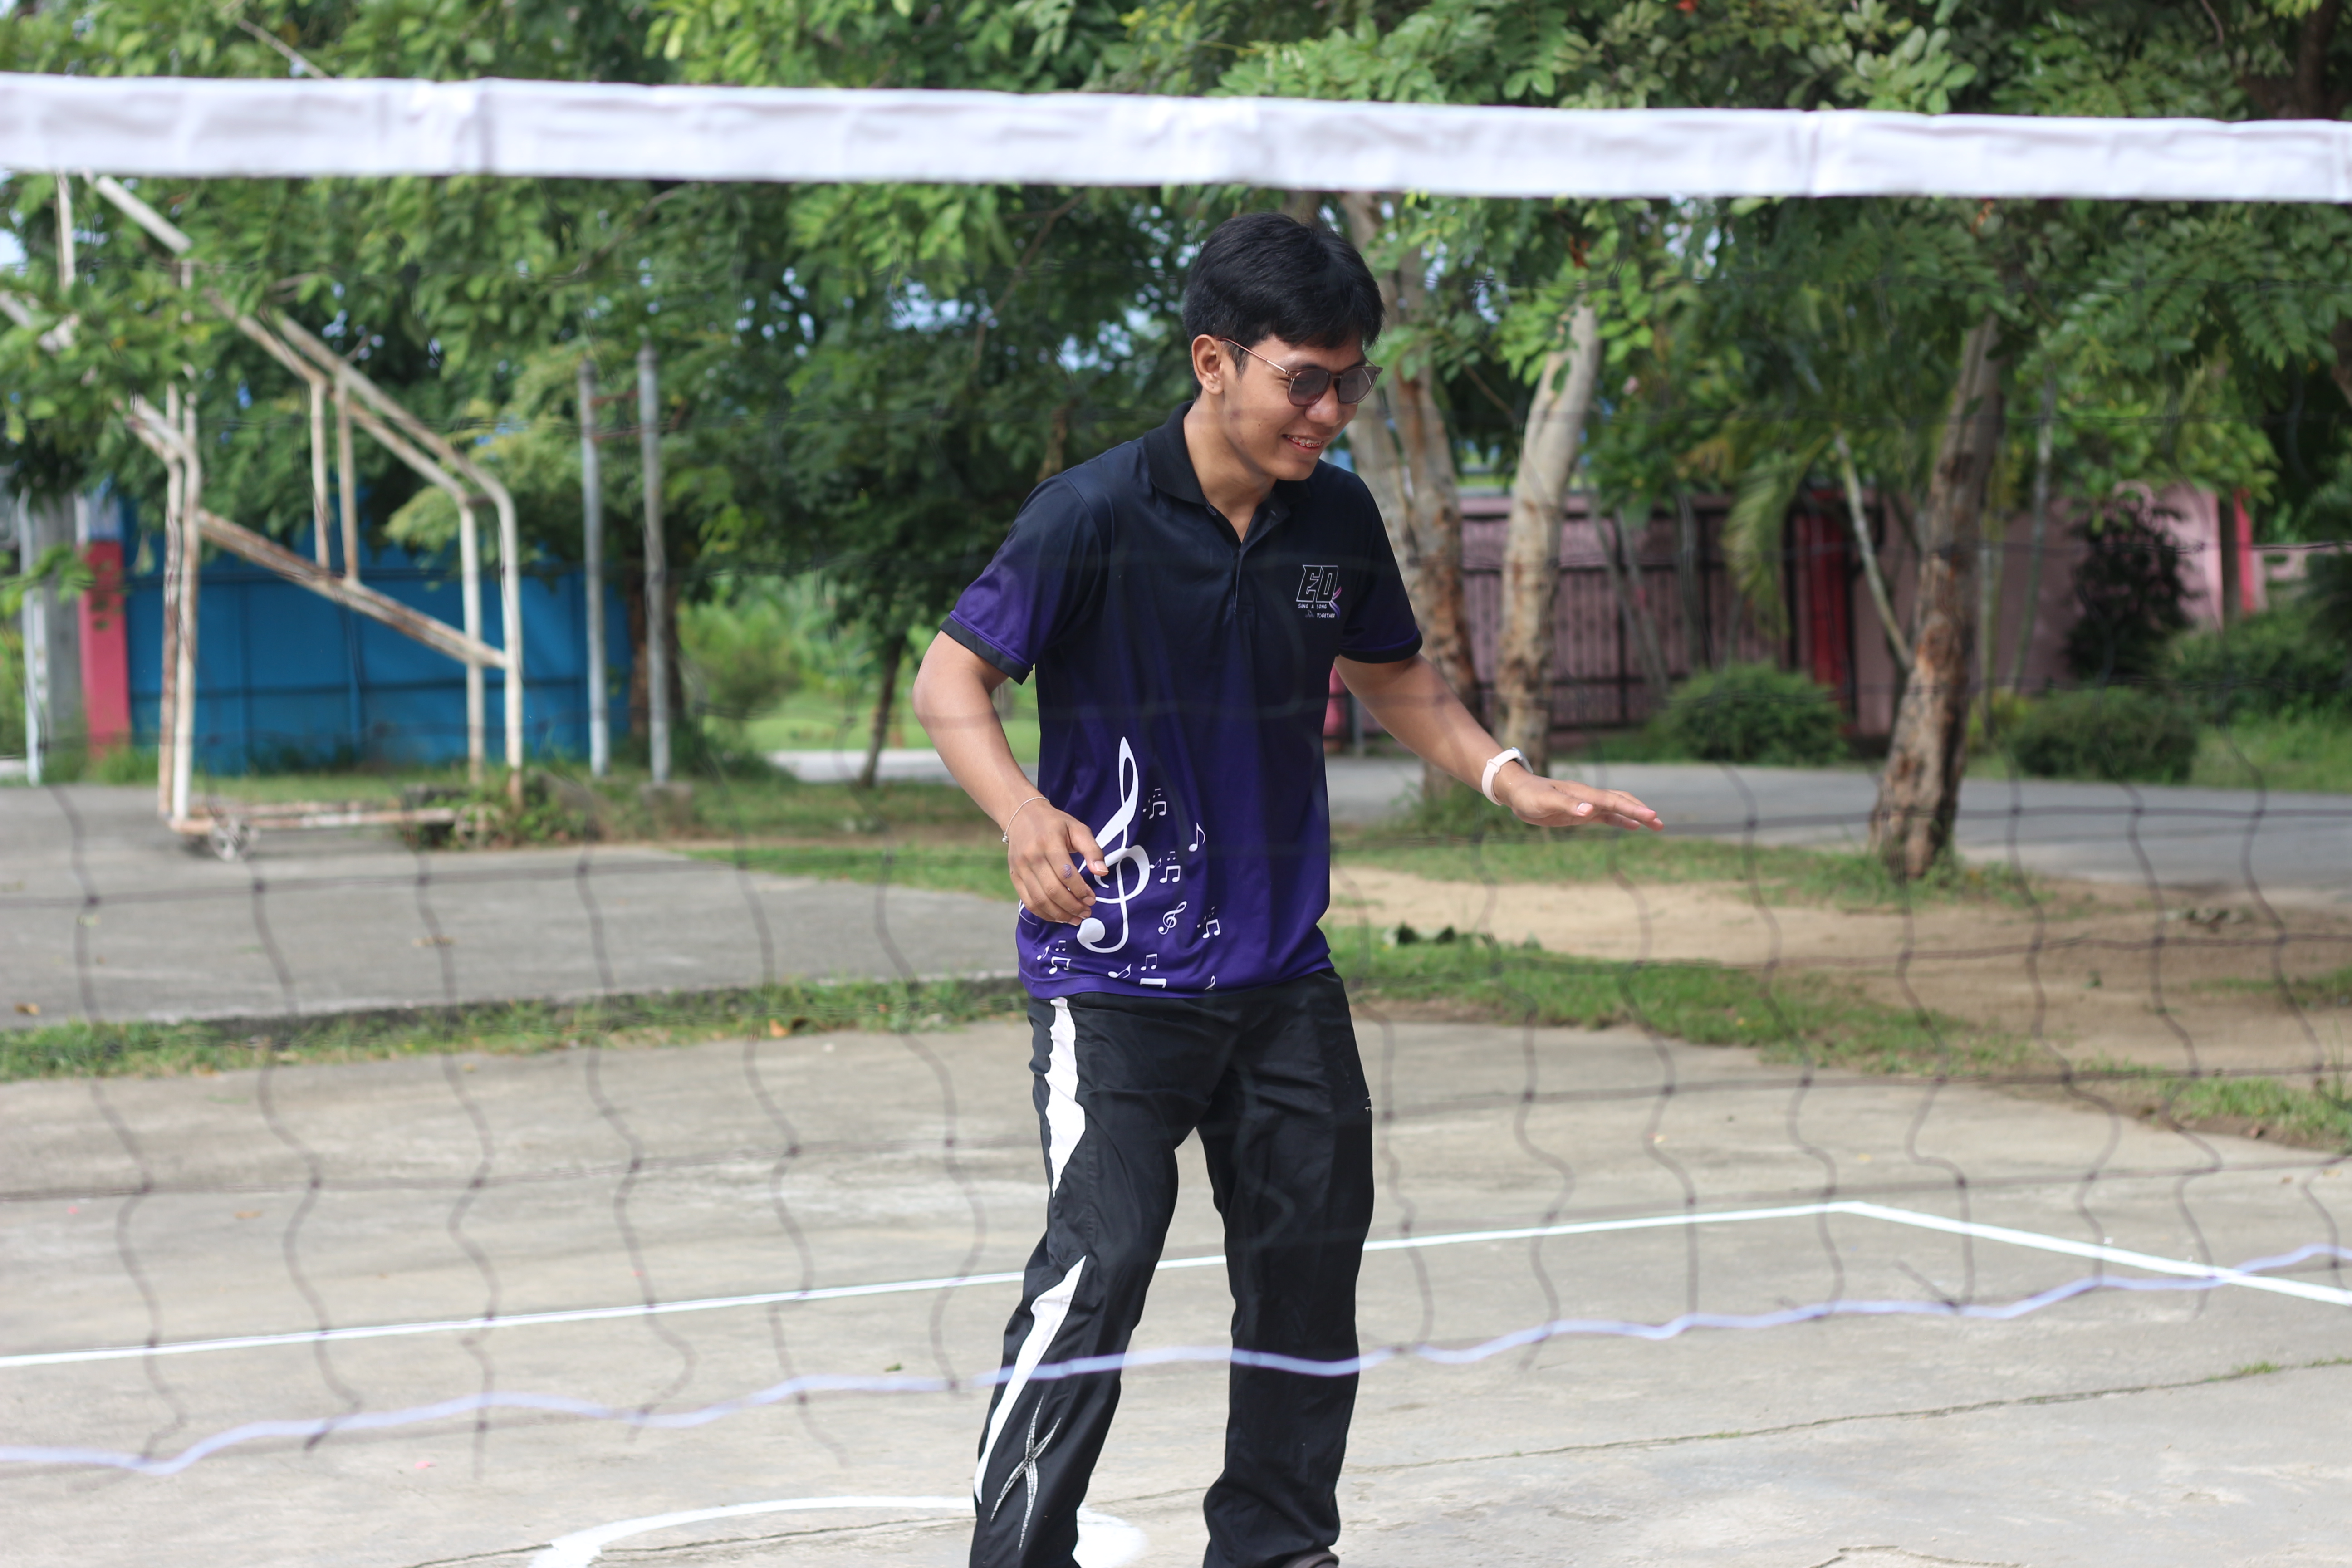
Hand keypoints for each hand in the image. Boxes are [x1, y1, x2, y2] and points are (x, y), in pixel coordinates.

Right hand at [1005, 801, 1107, 922]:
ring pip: (1039, 900)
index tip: (1092, 899)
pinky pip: (1028, 902)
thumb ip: (1092, 850)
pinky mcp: (1014, 876)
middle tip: (1087, 912)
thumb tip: (1102, 872)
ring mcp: (1020, 868)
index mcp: (1049, 842)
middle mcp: (1031, 856)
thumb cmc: (1055, 823)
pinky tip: (1058, 916)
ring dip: (1059, 914)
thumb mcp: (1078, 829)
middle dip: (1072, 906)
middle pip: (1052, 890)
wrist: (1022, 815)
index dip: (1080, 890)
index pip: (1065, 873)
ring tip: (1075, 919)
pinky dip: (1044, 913)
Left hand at [1492, 766, 1663, 832]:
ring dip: (1635, 816)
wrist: (1517, 791)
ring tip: (1655, 825)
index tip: (1651, 816)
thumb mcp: (1544, 802)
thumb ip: (1567, 805)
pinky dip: (1621, 821)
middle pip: (1621, 802)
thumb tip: (1590, 810)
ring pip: (1617, 808)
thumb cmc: (1529, 796)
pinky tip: (1633, 827)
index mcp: (1583, 793)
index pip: (1613, 801)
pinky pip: (1607, 816)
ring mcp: (1586, 804)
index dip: (1633, 809)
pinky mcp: (1581, 813)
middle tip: (1660, 823)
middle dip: (1641, 812)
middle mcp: (1588, 797)